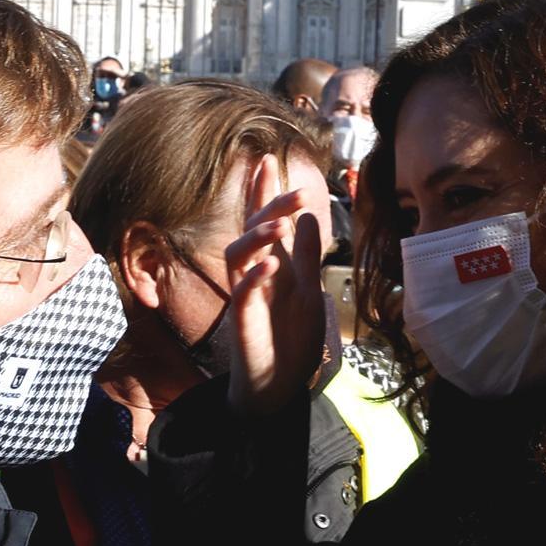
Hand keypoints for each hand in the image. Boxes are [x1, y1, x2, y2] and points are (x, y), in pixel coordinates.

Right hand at [224, 154, 323, 415]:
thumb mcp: (309, 291)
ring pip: (236, 255)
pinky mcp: (243, 324)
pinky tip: (270, 266)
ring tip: (281, 226)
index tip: (266, 159)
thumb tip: (306, 216)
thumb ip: (307, 256)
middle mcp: (253, 275)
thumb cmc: (290, 340)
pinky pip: (240, 296)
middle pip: (250, 230)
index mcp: (271, 265)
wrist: (279, 386)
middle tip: (297, 193)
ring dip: (258, 237)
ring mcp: (245, 298)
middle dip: (269, 207)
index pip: (263, 221)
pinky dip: (253, 279)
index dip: (262, 192)